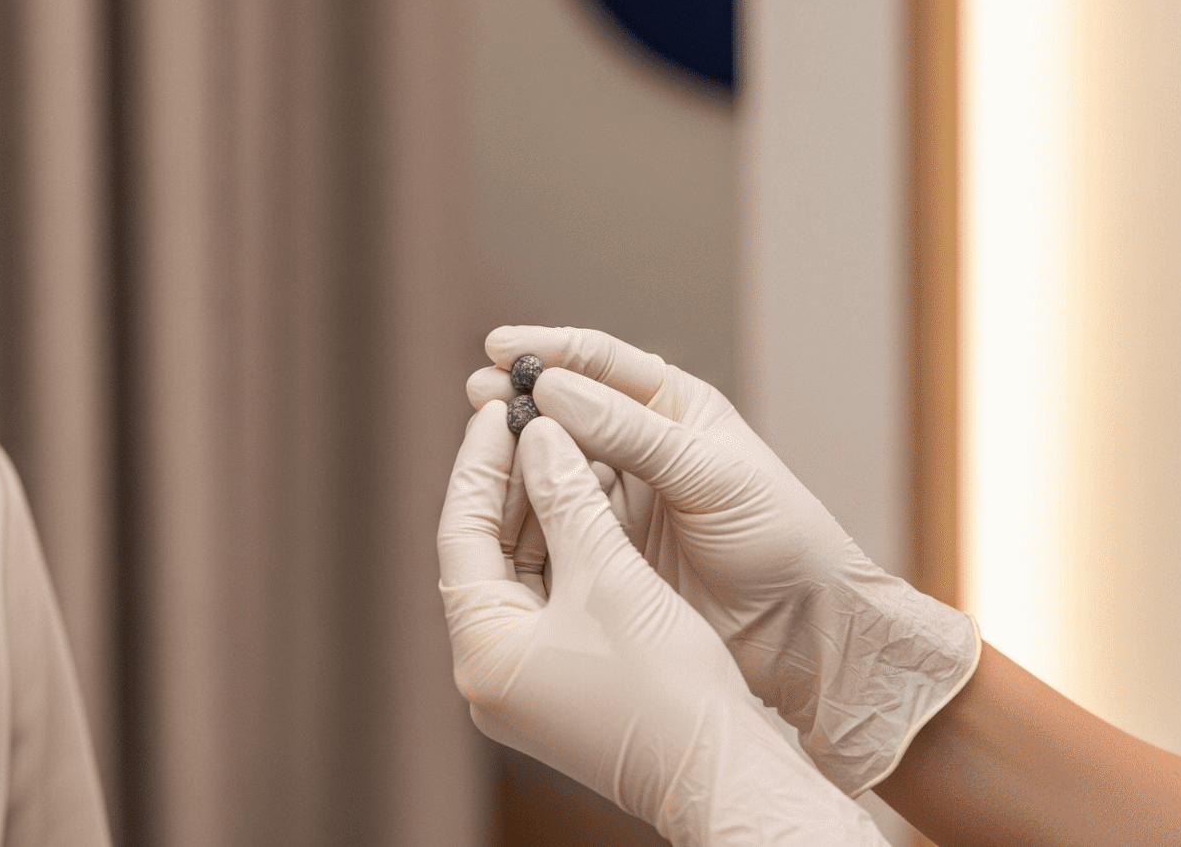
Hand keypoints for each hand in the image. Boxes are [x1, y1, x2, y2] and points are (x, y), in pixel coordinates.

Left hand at [437, 400, 888, 845]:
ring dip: (539, 511)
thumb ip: (566, 498)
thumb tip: (537, 433)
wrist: (721, 770)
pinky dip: (564, 548)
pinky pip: (548, 598)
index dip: (478, 465)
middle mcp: (489, 672)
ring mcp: (523, 682)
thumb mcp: (611, 575)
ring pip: (519, 573)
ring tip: (558, 445)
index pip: (460, 534)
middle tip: (526, 418)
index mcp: (482, 653)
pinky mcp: (559, 684)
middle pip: (485, 553)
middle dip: (508, 483)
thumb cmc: (667, 685)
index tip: (496, 410)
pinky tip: (585, 500)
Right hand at [470, 326, 978, 793]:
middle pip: (566, 410)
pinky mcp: (609, 550)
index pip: (600, 362)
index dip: (548, 350)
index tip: (498, 347)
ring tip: (475, 447)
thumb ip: (630, 433)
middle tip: (474, 394)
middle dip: (519, 399)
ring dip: (516, 455)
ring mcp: (622, 499)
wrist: (802, 630)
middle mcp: (642, 446)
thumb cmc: (778, 537)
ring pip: (554, 465)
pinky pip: (557, 519)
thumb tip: (551, 389)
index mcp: (674, 408)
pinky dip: (526, 509)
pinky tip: (495, 505)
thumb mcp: (708, 475)